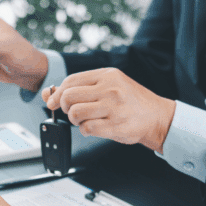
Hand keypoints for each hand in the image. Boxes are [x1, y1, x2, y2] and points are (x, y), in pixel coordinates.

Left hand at [42, 68, 176, 152]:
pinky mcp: (115, 125)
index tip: (54, 102)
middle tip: (73, 112)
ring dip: (75, 120)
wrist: (157, 117)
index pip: (71, 81)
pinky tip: (92, 128)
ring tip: (84, 120)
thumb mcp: (110, 85)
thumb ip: (82, 87)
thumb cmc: (131, 101)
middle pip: (69, 97)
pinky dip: (84, 130)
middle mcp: (110, 89)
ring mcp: (113, 108)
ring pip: (75, 113)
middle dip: (66, 107)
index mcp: (107, 75)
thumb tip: (48, 93)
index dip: (57, 93)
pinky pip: (87, 128)